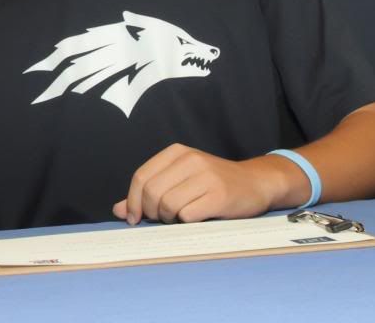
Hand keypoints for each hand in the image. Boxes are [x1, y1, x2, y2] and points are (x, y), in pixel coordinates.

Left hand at [113, 143, 282, 224]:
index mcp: (176, 152)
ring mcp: (205, 176)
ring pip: (168, 204)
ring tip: (178, 218)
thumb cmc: (212, 183)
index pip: (141, 176)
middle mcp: (189, 159)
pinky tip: (193, 219)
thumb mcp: (179, 179)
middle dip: (150, 212)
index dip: (132, 200)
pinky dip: (185, 223)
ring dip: (168, 219)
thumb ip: (149, 192)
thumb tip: (119, 210)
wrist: (255, 182)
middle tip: (159, 219)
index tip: (133, 218)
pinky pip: (188, 215)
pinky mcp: (219, 196)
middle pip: (152, 192)